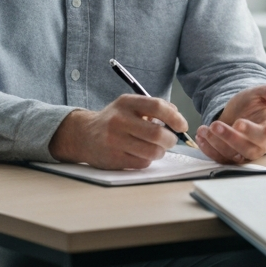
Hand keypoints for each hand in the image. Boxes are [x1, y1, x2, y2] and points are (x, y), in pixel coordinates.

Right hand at [49, 94, 188, 168]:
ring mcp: (115, 141)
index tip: (182, 126)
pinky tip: (141, 154)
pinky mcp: (113, 159)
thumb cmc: (114, 120)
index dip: (175, 117)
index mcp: (126, 103)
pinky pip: (142, 163)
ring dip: (161, 152)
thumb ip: (153, 107)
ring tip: (157, 148)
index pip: (157, 107)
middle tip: (171, 140)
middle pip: (157, 134)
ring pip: (152, 152)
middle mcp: (119, 120)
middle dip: (171, 140)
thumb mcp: (130, 105)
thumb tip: (177, 116)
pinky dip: (148, 160)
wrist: (83, 135)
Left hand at [195, 81, 265, 163]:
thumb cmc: (254, 104)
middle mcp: (261, 144)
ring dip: (218, 142)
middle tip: (218, 125)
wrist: (238, 112)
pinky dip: (209, 149)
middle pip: (251, 148)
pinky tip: (201, 135)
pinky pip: (220, 158)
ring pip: (234, 155)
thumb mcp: (263, 93)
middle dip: (233, 138)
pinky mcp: (230, 156)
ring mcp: (245, 152)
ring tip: (207, 128)